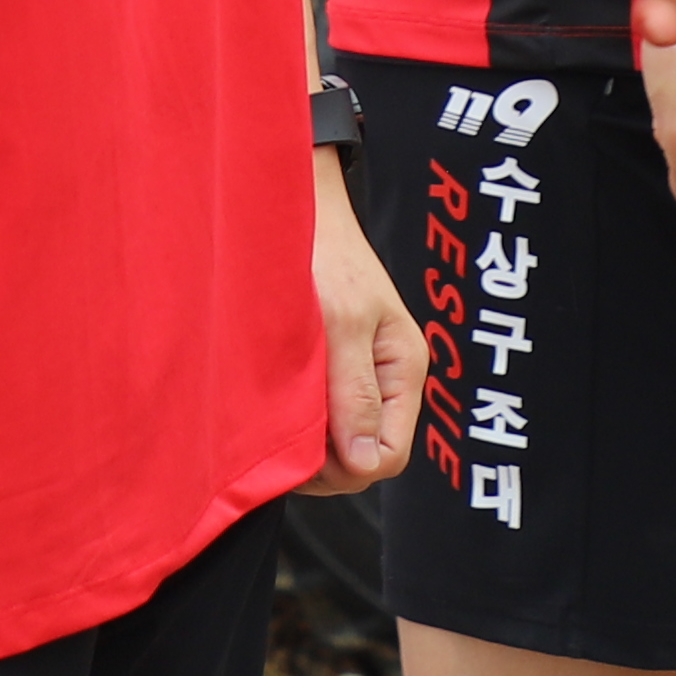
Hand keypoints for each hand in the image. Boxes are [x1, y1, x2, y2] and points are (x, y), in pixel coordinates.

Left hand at [301, 151, 427, 493]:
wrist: (293, 207)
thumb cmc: (322, 253)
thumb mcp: (342, 323)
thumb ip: (355, 393)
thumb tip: (367, 465)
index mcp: (404, 368)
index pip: (390, 455)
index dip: (348, 468)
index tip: (301, 453)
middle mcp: (387, 378)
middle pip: (365, 455)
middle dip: (324, 460)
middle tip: (277, 436)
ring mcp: (360, 374)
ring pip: (340, 440)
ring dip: (307, 440)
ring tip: (271, 416)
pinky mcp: (332, 367)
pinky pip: (322, 416)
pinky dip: (298, 419)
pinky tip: (271, 402)